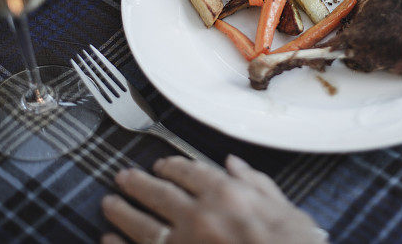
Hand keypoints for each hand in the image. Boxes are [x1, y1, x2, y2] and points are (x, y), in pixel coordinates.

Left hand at [101, 155, 325, 243]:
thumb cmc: (293, 242)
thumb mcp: (282, 206)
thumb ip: (253, 181)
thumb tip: (232, 164)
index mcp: (226, 194)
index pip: (188, 171)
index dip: (170, 165)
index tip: (161, 164)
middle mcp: (200, 216)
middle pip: (158, 193)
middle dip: (137, 183)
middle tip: (122, 177)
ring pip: (142, 224)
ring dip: (122, 212)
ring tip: (109, 203)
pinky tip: (109, 240)